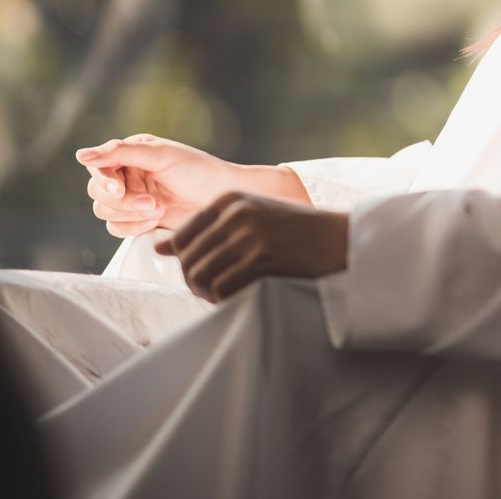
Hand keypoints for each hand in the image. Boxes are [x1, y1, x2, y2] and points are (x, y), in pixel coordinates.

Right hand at [78, 134, 310, 237]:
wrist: (223, 198)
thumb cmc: (199, 171)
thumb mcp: (162, 156)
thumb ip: (122, 152)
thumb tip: (79, 155)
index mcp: (131, 153)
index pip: (99, 167)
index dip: (105, 181)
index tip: (120, 189)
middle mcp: (128, 174)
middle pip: (98, 193)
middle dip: (124, 202)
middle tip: (153, 204)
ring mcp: (132, 198)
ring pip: (104, 212)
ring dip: (130, 215)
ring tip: (159, 210)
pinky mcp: (138, 220)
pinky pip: (116, 228)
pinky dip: (133, 227)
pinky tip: (156, 221)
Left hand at [153, 193, 349, 302]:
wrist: (341, 239)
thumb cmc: (296, 231)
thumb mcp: (252, 217)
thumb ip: (208, 229)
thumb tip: (158, 247)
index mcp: (231, 199)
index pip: (182, 236)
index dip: (187, 261)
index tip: (204, 270)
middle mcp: (236, 213)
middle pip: (188, 259)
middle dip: (195, 281)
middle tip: (212, 291)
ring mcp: (249, 235)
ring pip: (200, 275)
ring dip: (207, 294)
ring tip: (222, 296)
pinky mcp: (261, 259)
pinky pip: (221, 289)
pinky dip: (223, 301)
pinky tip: (236, 299)